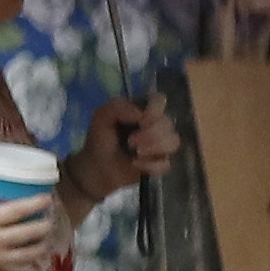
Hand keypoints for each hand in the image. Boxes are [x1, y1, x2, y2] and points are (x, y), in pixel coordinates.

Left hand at [65, 96, 182, 202]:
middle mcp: (155, 125)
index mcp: (142, 110)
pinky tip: (136, 165)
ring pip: (174, 141)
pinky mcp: (160, 164)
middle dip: (151, 133)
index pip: (159, 100)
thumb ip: (117, 107)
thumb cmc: (100, 140)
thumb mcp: (101, 118)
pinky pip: (166, 163)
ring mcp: (160, 145)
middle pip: (168, 122)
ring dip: (154, 147)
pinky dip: (151, 165)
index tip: (142, 120)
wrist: (95, 170)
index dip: (155, 109)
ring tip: (135, 152)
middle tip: (131, 141)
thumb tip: (141, 114)